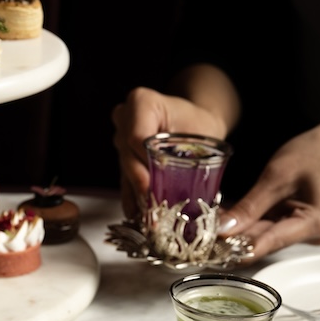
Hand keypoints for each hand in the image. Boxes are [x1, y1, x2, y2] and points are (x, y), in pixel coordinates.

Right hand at [111, 86, 229, 218]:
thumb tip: (182, 191)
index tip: (152, 184)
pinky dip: (133, 198)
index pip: (136, 136)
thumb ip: (187, 156)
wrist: (194, 124)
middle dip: (140, 184)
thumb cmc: (199, 124)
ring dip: (137, 195)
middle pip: (127, 156)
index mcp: (141, 103)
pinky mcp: (122, 159)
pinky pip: (124, 179)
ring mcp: (120, 139)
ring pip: (124, 171)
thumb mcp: (200, 133)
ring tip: (147, 217)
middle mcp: (124, 119)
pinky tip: (138, 215)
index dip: (144, 162)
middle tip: (151, 207)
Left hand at [218, 117, 319, 261]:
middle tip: (198, 236)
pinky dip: (243, 221)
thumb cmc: (316, 153)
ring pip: (259, 234)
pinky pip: (262, 225)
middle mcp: (308, 233)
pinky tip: (221, 217)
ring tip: (205, 224)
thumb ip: (250, 206)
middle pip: (261, 241)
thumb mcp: (277, 177)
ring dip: (234, 229)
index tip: (208, 253)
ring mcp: (299, 229)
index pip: (266, 244)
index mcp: (312, 224)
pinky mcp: (291, 222)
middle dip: (230, 238)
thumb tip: (223, 228)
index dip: (234, 250)